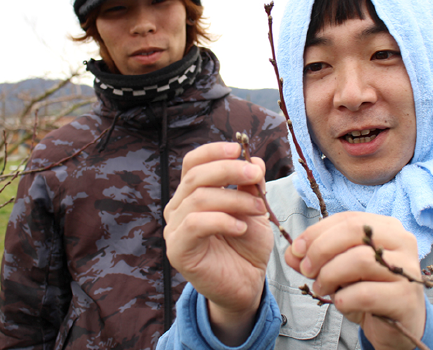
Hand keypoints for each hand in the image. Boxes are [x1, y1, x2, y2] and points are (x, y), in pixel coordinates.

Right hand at [164, 142, 273, 344]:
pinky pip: (194, 224)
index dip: (213, 151)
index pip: (193, 163)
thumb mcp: (254, 208)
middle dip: (229, 170)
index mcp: (192, 193)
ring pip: (199, 198)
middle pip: (196, 176)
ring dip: (234, 198)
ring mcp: (175, 229)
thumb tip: (253, 161)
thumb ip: (251, 185)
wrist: (246, 284)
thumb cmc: (246, 245)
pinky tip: (240, 226)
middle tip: (256, 174)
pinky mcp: (177, 250)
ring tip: (258, 208)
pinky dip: (221, 220)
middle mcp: (178, 207)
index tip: (239, 148)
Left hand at [285, 212, 424, 349]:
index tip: (297, 250)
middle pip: (353, 232)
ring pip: (359, 260)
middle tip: (306, 270)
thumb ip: (315, 258)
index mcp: (386, 227)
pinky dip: (344, 298)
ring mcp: (407, 269)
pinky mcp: (406, 298)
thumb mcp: (338, 269)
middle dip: (321, 249)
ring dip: (330, 275)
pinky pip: (366, 293)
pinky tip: (340, 302)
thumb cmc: (369, 289)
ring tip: (321, 288)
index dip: (316, 232)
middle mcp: (402, 241)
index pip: (346, 219)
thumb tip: (291, 253)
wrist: (398, 324)